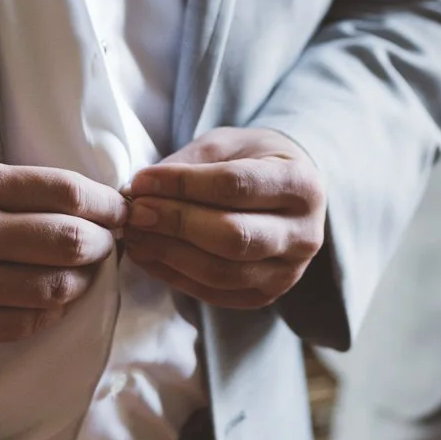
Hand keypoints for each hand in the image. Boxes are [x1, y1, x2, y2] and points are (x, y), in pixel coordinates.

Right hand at [0, 159, 124, 357]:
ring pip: (58, 286)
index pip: (64, 191)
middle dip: (104, 241)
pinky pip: (31, 321)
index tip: (118, 208)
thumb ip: (13, 186)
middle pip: (71, 240)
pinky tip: (52, 298)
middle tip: (108, 241)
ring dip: (82, 279)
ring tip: (82, 271)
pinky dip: (53, 309)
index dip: (104, 202)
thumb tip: (81, 199)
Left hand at [123, 127, 326, 310]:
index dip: (183, 184)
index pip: (236, 186)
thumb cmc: (254, 161)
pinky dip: (173, 275)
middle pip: (232, 236)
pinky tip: (147, 255)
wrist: (288, 194)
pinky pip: (214, 293)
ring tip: (135, 234)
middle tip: (135, 212)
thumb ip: (189, 163)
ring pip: (221, 272)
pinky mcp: (266, 296)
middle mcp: (305, 234)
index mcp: (302, 184)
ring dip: (169, 254)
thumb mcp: (228, 144)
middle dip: (175, 223)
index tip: (143, 181)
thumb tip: (140, 189)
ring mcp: (289, 272)